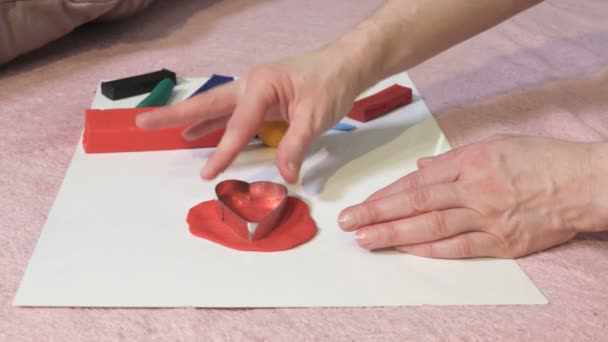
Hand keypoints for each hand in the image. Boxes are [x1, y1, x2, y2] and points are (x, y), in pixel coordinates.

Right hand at [135, 48, 363, 182]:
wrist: (345, 66)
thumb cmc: (331, 84)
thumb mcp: (316, 116)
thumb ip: (296, 145)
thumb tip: (285, 176)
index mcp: (261, 85)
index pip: (238, 124)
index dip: (223, 150)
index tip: (208, 173)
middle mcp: (251, 85)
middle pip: (208, 103)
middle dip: (175, 114)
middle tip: (143, 121)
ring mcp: (254, 91)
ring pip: (215, 108)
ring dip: (189, 118)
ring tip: (159, 127)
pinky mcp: (260, 100)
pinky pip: (230, 114)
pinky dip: (212, 124)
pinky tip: (197, 133)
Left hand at [338, 135, 607, 257]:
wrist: (583, 183)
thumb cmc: (539, 159)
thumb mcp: (494, 145)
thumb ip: (452, 159)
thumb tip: (420, 169)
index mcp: (469, 162)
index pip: (416, 181)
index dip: (385, 194)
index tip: (362, 203)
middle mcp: (474, 189)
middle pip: (416, 203)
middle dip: (377, 214)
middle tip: (348, 223)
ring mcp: (487, 217)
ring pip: (431, 227)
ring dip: (395, 234)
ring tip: (366, 240)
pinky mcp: (502, 241)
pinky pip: (460, 247)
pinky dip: (431, 250)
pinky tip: (407, 252)